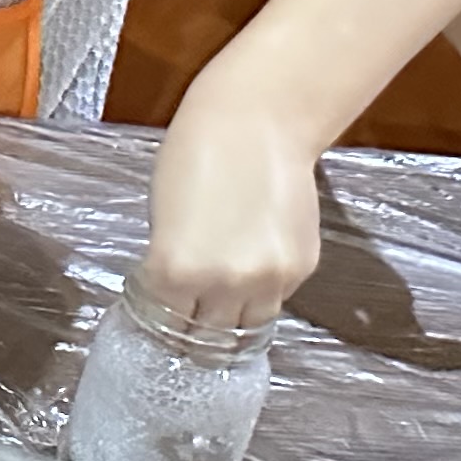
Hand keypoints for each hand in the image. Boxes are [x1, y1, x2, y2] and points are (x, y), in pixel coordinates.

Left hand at [141, 105, 324, 328]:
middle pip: (207, 336)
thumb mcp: (162, 218)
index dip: (160, 323)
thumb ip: (172, 266)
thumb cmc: (194, 158)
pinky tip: (247, 275)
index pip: (165, 323)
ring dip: (230, 321)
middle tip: (188, 322)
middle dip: (194, 332)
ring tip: (218, 307)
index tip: (159, 321)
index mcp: (175, 269)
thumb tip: (179, 297)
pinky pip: (276, 300)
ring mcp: (269, 279)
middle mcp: (224, 283)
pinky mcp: (301, 269)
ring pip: (246, 327)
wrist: (256, 125)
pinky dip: (260, 295)